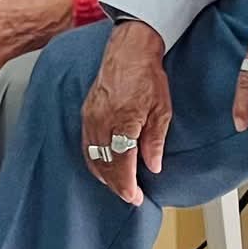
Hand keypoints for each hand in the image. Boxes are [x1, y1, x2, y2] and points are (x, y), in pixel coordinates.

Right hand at [82, 20, 173, 204]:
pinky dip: (93, 160)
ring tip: (118, 186)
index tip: (136, 197)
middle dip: (117, 185)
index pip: (121, 164)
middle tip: (131, 196)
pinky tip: (102, 167)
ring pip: (92, 156)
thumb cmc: (147, 77)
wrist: (129, 51)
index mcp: (123, 122)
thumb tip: (153, 166)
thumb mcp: (161, 110)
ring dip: (104, 176)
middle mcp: (102, 122)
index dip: (128, 185)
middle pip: (105, 164)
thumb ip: (155, 141)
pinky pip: (86, 144)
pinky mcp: (86, 113)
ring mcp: (91, 117)